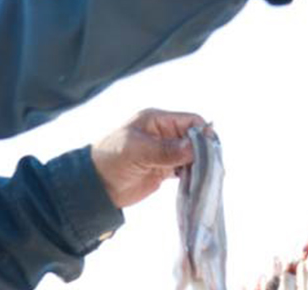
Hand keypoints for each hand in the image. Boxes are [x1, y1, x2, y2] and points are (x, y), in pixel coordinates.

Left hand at [90, 108, 205, 208]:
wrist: (95, 187)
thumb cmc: (110, 160)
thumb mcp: (137, 151)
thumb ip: (166, 150)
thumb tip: (195, 147)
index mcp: (157, 120)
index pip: (190, 121)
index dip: (203, 134)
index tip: (211, 151)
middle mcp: (164, 133)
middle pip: (194, 138)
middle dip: (204, 151)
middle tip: (212, 168)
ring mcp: (165, 152)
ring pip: (192, 154)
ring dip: (200, 164)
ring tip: (208, 177)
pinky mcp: (164, 169)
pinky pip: (185, 169)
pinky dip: (192, 174)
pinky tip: (198, 182)